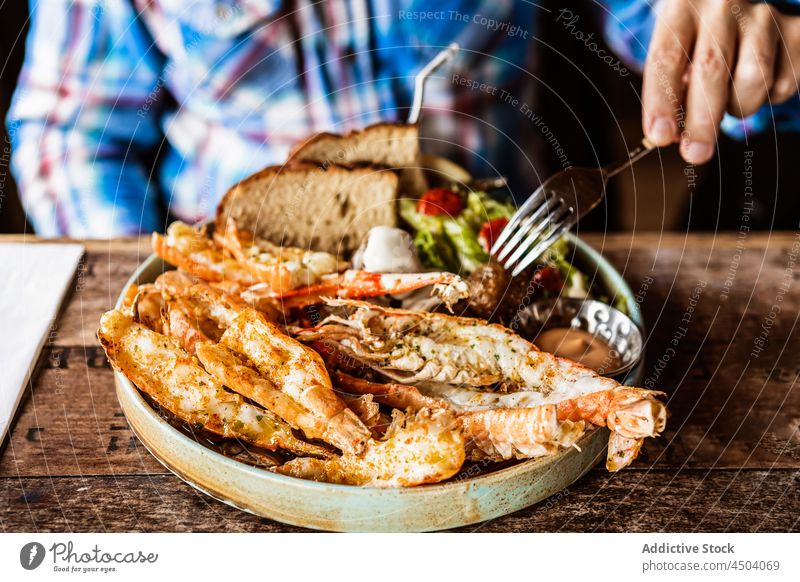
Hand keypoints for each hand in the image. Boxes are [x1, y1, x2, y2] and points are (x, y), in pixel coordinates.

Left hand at [642, 0, 799, 163]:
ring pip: (751, 80)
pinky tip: (759, 84)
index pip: (666, 58)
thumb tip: (667, 135)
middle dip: (701, 121)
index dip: (661, 101)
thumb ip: (671, 87)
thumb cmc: (701, 39)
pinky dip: (768, 98)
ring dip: (738, 107)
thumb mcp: (678, 52)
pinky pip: (782, 85)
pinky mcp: (796, 32)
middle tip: (694, 154)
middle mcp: (723, 5)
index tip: (659, 136)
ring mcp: (763, 16)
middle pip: (710, 70)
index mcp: (683, 8)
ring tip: (729, 101)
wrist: (745, 10)